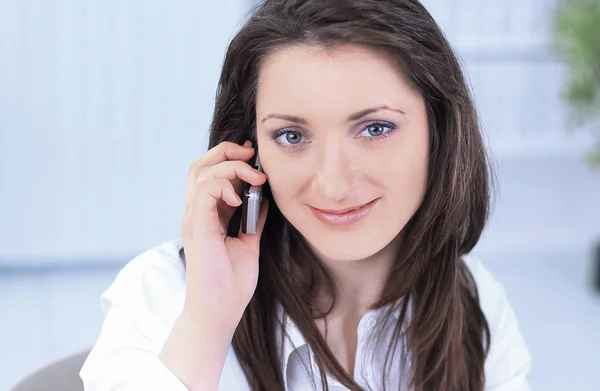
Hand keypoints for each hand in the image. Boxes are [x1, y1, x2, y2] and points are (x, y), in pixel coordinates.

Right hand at [180, 140, 267, 332]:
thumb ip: (253, 220)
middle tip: (251, 153)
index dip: (229, 159)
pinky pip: (204, 192)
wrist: (220, 309)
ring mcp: (193, 219)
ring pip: (201, 172)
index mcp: (206, 215)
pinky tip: (241, 199)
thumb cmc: (231, 282)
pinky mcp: (197, 227)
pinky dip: (223, 186)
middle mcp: (195, 213)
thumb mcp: (248, 242)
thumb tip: (264, 199)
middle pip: (200, 165)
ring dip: (231, 167)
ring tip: (254, 178)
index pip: (208, 173)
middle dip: (226, 151)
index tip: (254, 159)